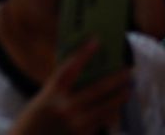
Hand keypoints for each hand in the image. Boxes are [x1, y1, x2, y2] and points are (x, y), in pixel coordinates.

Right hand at [10, 41, 131, 134]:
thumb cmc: (35, 117)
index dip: (83, 54)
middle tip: (128, 70)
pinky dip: (111, 114)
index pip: (70, 68)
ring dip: (119, 97)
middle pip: (96, 89)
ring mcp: (75, 123)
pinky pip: (102, 122)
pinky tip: (118, 108)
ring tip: (129, 89)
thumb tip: (83, 73)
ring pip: (104, 107)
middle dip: (114, 79)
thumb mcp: (44, 97)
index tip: (96, 41)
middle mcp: (65, 106)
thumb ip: (61, 87)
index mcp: (51, 92)